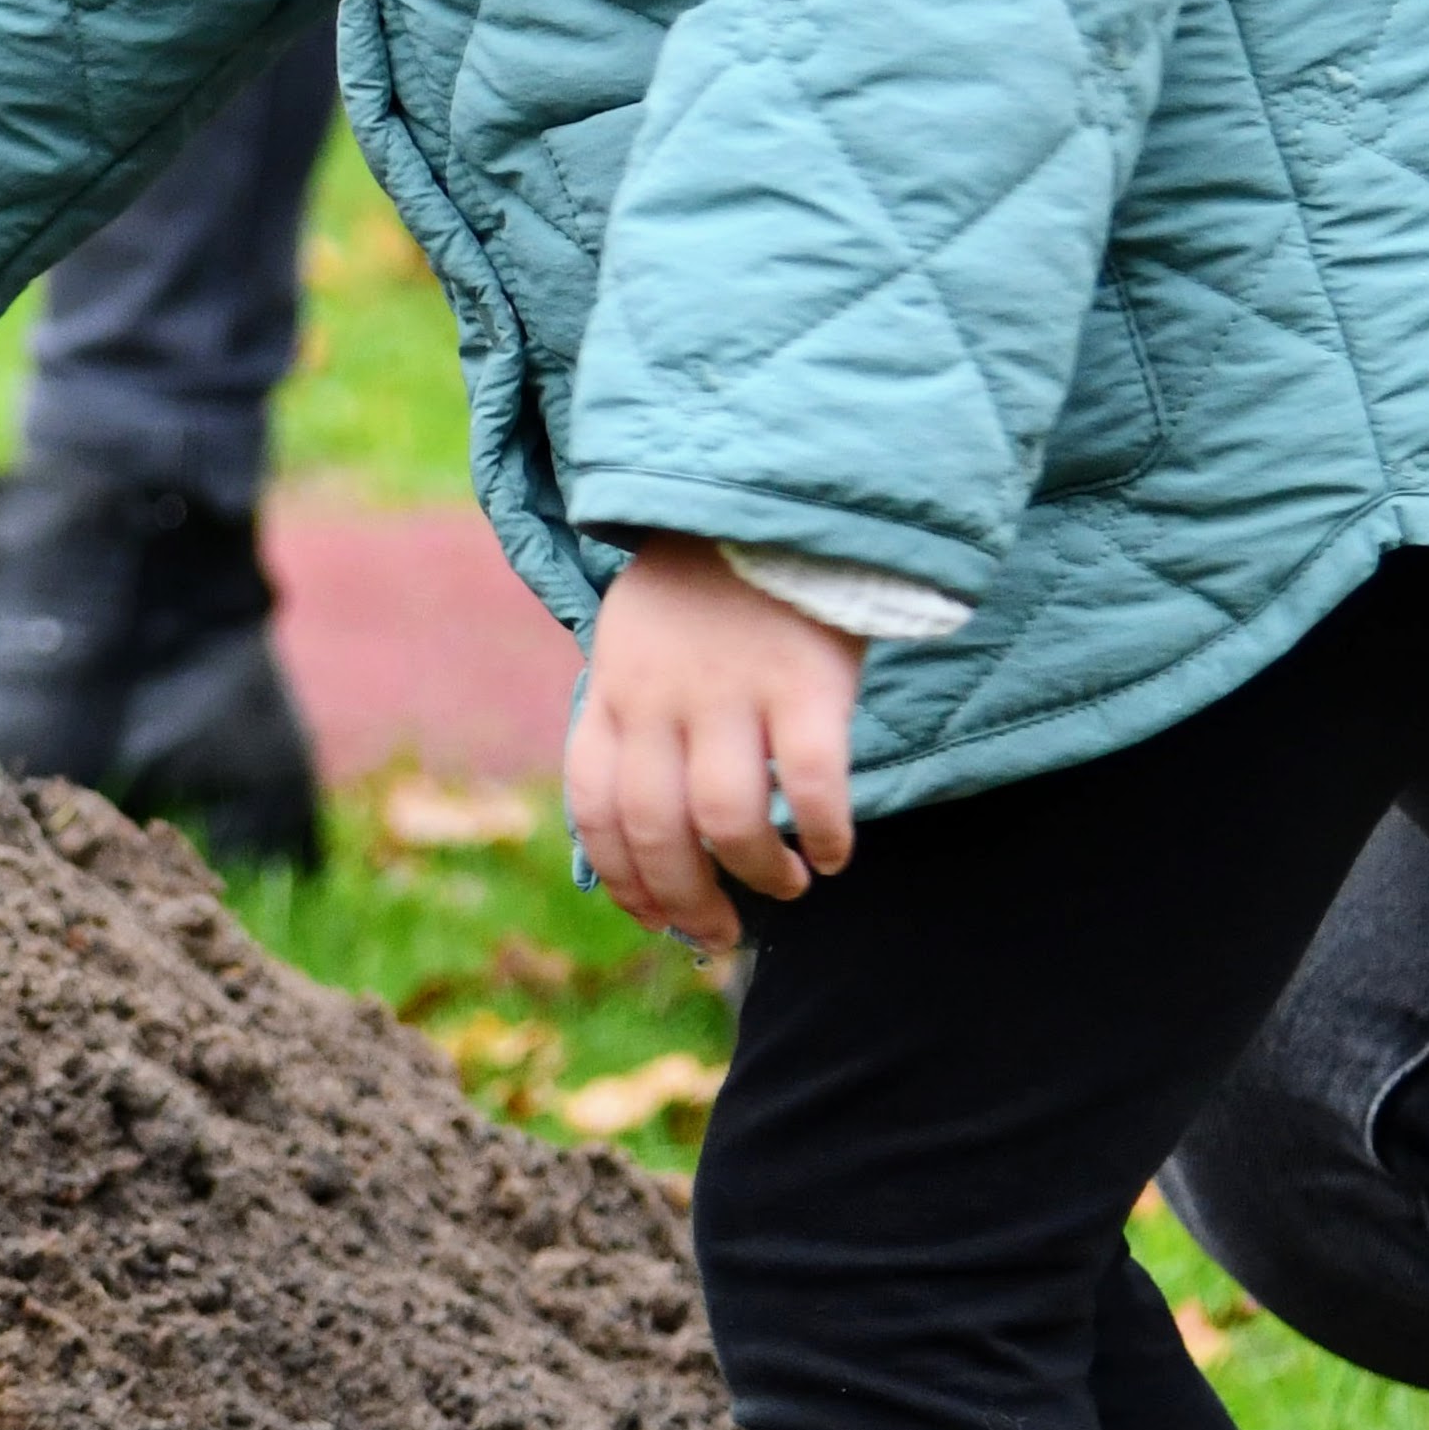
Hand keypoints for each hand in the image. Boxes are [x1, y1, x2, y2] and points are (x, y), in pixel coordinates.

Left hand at [567, 537, 860, 951]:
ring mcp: (731, 688)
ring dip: (755, 874)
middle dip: (686, 900)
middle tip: (721, 933)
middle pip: (656, 830)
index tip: (656, 918)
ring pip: (726, 818)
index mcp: (611, 690)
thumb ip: (633, 720)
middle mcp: (660, 697)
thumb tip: (644, 831)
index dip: (623, 879)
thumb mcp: (635, 642)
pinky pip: (810, 782)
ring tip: (785, 887)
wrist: (770, 497)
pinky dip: (822, 832)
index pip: (595, 808)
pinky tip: (833, 854)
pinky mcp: (804, 680)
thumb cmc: (706, 586)